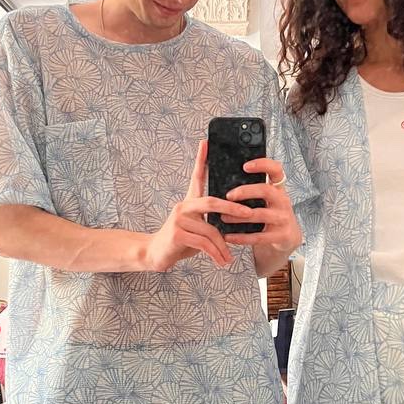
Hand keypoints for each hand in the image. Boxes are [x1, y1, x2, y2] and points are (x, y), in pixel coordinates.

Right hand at [144, 143, 257, 271]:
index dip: (201, 159)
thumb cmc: (181, 241)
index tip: (206, 142)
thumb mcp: (198, 228)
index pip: (196, 177)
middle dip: (233, 208)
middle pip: (212, 202)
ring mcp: (179, 219)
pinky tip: (221, 261)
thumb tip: (236, 218)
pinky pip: (203, 243)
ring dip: (223, 246)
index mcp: (190, 202)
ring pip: (211, 230)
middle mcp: (183, 206)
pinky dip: (215, 254)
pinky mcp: (176, 233)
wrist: (155, 255)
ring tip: (228, 258)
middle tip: (249, 213)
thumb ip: (211, 221)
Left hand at [221, 159, 303, 253]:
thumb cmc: (270, 214)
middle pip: (266, 190)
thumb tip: (223, 179)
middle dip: (245, 191)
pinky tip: (228, 236)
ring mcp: (284, 218)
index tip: (245, 166)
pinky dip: (241, 237)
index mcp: (278, 188)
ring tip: (223, 217)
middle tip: (228, 196)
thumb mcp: (267, 200)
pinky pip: (258, 236)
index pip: (276, 170)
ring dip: (238, 217)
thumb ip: (252, 191)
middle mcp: (283, 201)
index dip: (263, 164)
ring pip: (259, 214)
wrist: (288, 238)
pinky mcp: (282, 235)